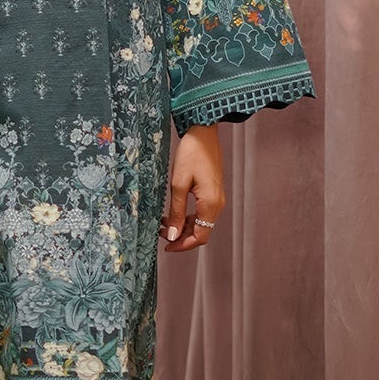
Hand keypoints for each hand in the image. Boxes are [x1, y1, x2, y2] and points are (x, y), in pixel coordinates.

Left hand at [161, 123, 223, 252]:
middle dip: (181, 237)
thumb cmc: (191, 154)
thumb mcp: (178, 184)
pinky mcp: (213, 192)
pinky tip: (172, 212)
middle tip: (160, 233)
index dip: (183, 245)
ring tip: (162, 222)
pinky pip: (202, 212)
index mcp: (211, 204)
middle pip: (201, 232)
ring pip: (201, 223)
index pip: (200, 237)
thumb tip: (172, 235)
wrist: (203, 132)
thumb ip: (176, 212)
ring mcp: (217, 198)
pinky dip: (187, 217)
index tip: (166, 247)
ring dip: (182, 226)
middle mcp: (217, 204)